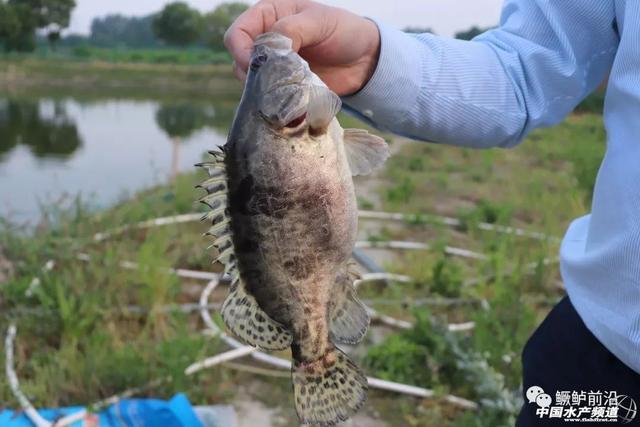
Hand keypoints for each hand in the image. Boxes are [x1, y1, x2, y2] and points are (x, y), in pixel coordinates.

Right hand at [224, 0, 380, 95]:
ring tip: (286, 90)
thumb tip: (269, 49)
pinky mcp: (285, 86)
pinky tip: (290, 101)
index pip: (238, 33)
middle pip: (240, 60)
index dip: (241, 50)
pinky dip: (275, 100)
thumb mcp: (319, 22)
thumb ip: (291, 29)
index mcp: (269, 15)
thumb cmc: (345, 31)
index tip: (255, 65)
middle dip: (252, 73)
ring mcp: (275, 66)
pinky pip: (269, 96)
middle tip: (271, 82)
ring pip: (252, 81)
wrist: (366, 60)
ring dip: (264, 88)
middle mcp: (266, 40)